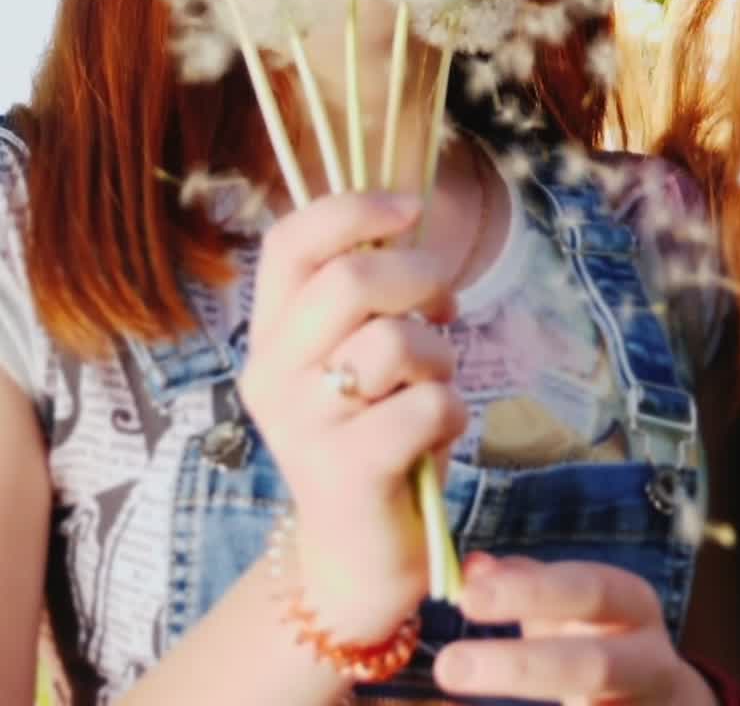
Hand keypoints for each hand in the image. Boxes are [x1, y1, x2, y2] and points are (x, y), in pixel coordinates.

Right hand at [239, 191, 466, 641]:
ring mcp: (302, 426)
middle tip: (445, 307)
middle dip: (422, 278)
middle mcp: (271, 373)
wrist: (358, 550)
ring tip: (435, 384)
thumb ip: (371, 295)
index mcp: (271, 332)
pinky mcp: (343, 473)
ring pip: (394, 343)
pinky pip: (425, 406)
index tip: (413, 205)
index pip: (290, 241)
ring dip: (440, 355)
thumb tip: (412, 216)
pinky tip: (438, 434)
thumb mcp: (361, 353)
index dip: (354, 207)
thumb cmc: (373, 432)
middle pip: (350, 281)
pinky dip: (452, 411)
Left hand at [433, 555, 717, 705]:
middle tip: (448, 667)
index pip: (586, 590)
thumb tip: (471, 567)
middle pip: (593, 666)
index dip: (529, 593)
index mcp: (633, 606)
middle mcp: (650, 662)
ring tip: (459, 690)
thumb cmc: (601, 637)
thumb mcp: (575, 604)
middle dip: (520, 669)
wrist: (665, 700)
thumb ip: (527, 583)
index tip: (467, 598)